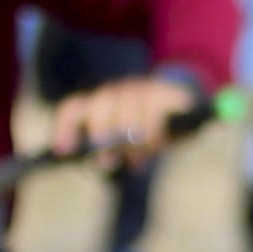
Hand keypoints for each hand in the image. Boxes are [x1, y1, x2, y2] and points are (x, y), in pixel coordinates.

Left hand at [51, 76, 197, 163]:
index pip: (75, 108)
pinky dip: (154, 130)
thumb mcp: (124, 147)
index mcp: (99, 104)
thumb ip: (110, 152)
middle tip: (108, 161)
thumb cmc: (148, 135)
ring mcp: (143, 87)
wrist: (187, 111)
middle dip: (103, 133)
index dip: (67, 127)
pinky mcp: (166, 90)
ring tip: (139, 158)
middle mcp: (118, 92)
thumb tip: (98, 164)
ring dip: (132, 136)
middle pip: (102, 104)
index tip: (64, 150)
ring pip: (129, 106)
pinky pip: (156, 108)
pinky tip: (158, 145)